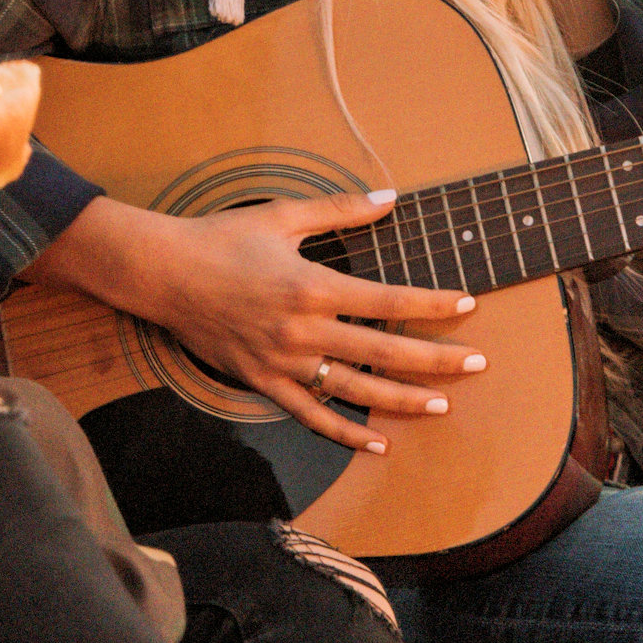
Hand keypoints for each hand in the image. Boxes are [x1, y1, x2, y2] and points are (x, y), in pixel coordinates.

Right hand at [35, 191, 483, 451]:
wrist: (163, 272)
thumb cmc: (222, 237)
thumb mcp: (283, 215)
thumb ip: (341, 209)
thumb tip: (390, 198)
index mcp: (312, 285)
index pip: (389, 301)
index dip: (433, 305)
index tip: (467, 305)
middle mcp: (303, 329)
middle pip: (385, 351)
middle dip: (438, 359)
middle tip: (479, 363)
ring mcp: (283, 362)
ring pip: (356, 390)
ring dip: (403, 401)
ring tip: (443, 406)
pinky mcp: (262, 381)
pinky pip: (311, 416)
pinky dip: (345, 433)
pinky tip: (377, 444)